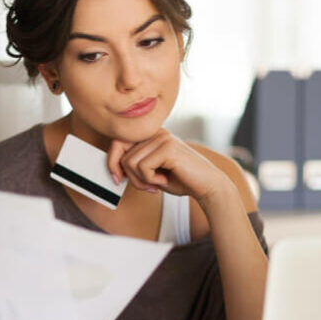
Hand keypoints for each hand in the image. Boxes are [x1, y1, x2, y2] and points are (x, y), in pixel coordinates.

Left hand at [106, 128, 231, 203]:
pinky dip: (150, 180)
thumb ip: (135, 167)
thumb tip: (113, 168)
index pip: (119, 142)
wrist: (208, 186)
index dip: (112, 161)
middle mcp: (156, 133)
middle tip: (146, 186)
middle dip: (129, 176)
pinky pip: (143, 167)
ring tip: (157, 184)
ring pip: (130, 162)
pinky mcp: (167, 147)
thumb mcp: (152, 173)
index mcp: (152, 136)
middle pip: (122, 154)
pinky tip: (165, 181)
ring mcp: (162, 138)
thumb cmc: (182, 180)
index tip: (116, 179)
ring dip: (141, 180)